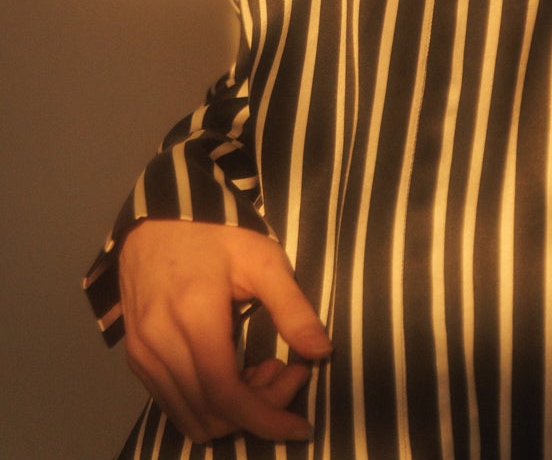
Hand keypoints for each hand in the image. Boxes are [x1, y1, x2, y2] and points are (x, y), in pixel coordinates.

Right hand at [118, 219, 331, 444]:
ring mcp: (142, 354)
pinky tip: (233, 370)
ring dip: (233, 410)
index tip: (301, 427)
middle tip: (288, 372)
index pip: (227, 394)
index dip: (266, 419)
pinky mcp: (136, 358)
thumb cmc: (215, 232)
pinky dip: (208, 403)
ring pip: (190, 416)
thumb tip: (322, 352)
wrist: (157, 217)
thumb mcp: (262, 258)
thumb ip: (292, 307)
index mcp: (194, 317)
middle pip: (211, 412)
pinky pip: (173, 403)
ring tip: (262, 369)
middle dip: (259, 409)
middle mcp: (159, 344)